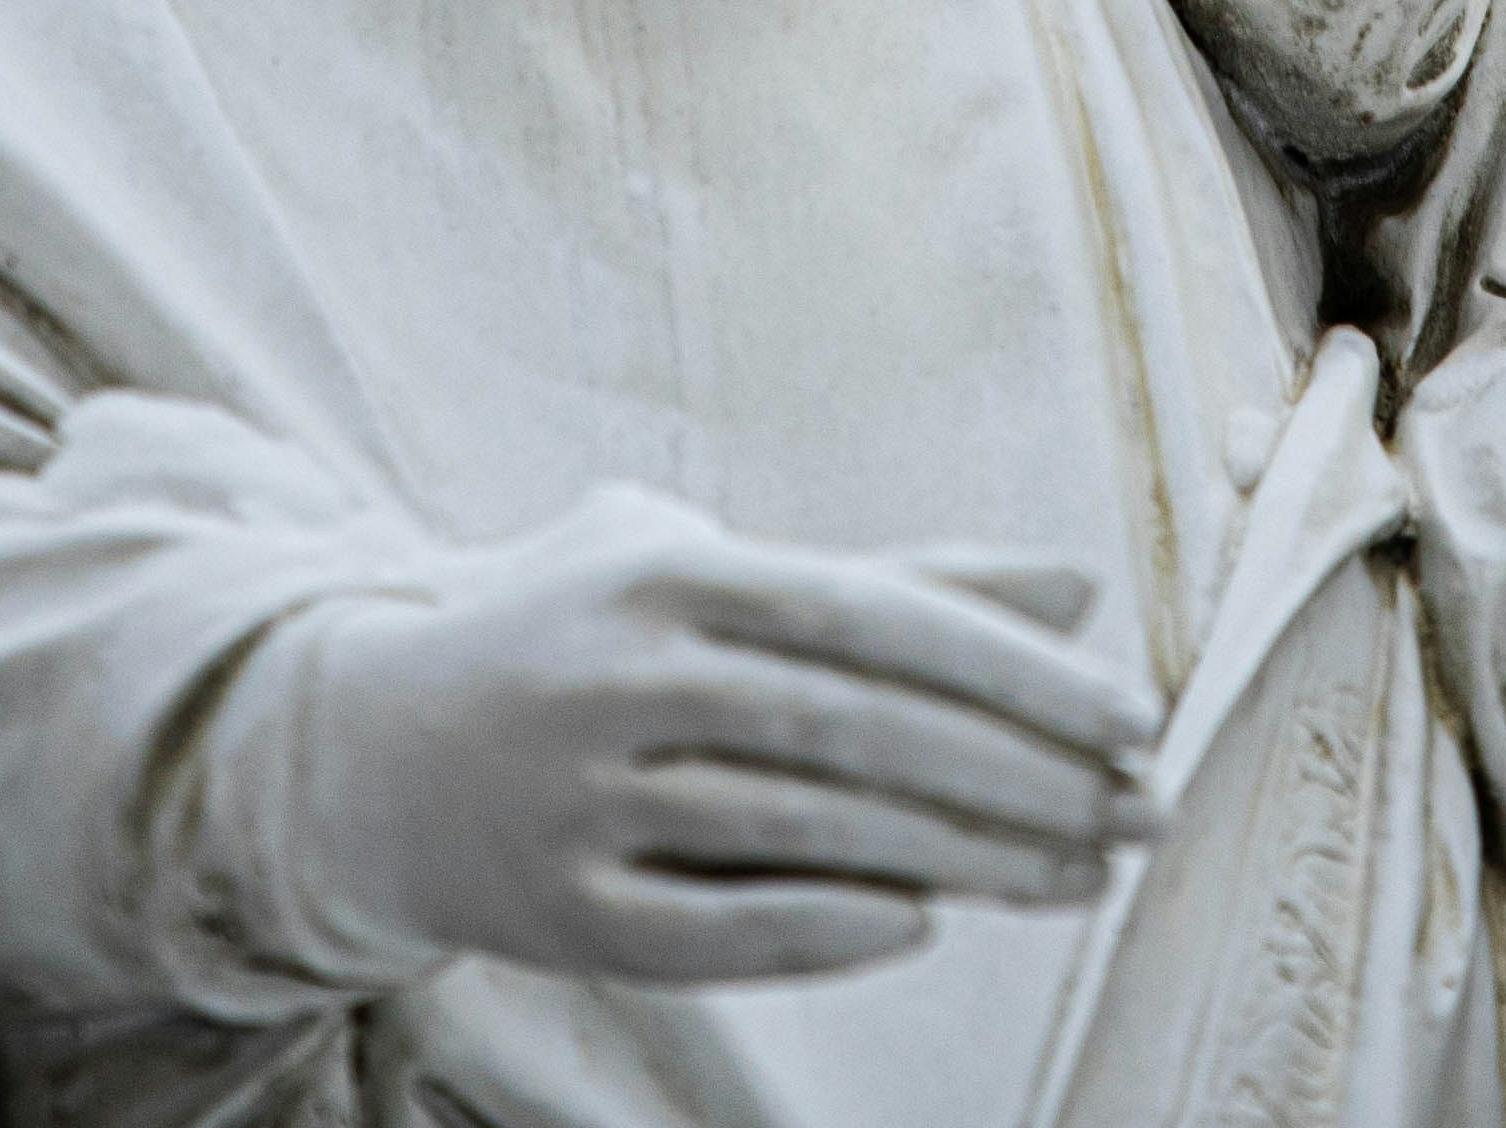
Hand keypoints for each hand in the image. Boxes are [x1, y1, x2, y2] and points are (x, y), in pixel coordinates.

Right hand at [279, 486, 1160, 986]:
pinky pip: (712, 933)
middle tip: (1143, 810)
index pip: (875, 619)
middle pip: (856, 732)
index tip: (1134, 717)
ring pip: (804, 834)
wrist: (363, 745)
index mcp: (672, 573)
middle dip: (1021, 776)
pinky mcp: (557, 911)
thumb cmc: (588, 633)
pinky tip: (925, 920)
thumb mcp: (718, 573)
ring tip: (1084, 875)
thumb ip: (899, 579)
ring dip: (965, 860)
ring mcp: (582, 800)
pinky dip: (824, 926)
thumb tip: (1078, 580)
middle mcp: (623, 678)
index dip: (1015, 671)